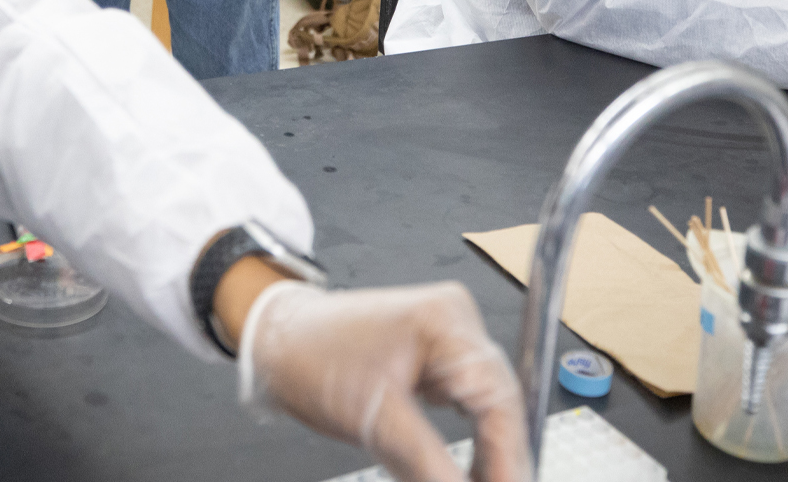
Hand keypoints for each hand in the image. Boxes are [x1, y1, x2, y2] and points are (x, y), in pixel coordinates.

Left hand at [242, 282, 531, 481]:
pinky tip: (471, 469)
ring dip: (489, 451)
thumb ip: (425, 463)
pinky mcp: (438, 357)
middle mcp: (455, 322)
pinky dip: (471, 438)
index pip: (498, 397)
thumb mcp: (371, 417)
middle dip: (501, 456)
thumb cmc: (309, 357)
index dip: (509, 454)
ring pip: (487, 406)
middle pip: (500, 400)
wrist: (278, 340)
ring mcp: (448, 338)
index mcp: (444, 321)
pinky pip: (469, 404)